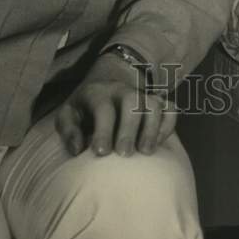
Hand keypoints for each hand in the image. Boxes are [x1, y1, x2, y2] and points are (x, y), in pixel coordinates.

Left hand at [55, 54, 175, 157]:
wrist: (104, 83)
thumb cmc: (84, 109)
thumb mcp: (68, 115)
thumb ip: (69, 131)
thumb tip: (77, 150)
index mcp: (98, 92)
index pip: (104, 108)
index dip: (103, 131)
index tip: (101, 153)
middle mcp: (123, 91)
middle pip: (132, 103)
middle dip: (129, 130)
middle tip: (124, 154)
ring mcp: (142, 95)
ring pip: (154, 104)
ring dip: (152, 128)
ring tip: (145, 152)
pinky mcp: (157, 102)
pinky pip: (170, 109)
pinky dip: (168, 125)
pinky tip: (159, 143)